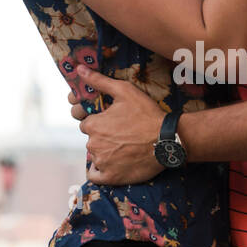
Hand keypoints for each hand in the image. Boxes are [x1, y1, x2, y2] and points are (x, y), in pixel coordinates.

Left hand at [69, 69, 167, 183]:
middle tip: (122, 135)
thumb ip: (99, 81)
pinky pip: (95, 175)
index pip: (86, 123)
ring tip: (124, 148)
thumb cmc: (147, 114)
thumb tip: (79, 69)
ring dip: (105, 152)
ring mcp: (102, 162)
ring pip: (96, 156)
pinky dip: (100, 170)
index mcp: (93, 124)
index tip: (113, 122)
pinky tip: (111, 164)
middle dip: (103, 137)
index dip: (99, 121)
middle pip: (92, 139)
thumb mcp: (125, 91)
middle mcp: (93, 144)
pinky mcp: (111, 177)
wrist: (168, 140)